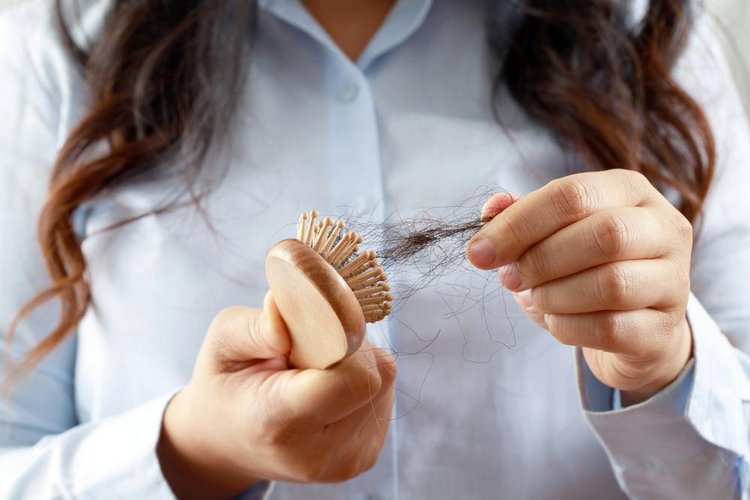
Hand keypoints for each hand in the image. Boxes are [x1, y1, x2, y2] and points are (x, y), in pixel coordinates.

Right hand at [157, 292, 395, 498]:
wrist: (226, 444)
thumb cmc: (226, 385)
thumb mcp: (222, 342)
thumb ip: (259, 325)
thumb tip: (310, 307)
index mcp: (279, 423)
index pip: (354, 378)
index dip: (344, 340)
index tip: (315, 330)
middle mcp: (319, 453)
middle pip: (375, 376)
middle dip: (349, 348)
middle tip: (307, 351)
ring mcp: (346, 462)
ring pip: (385, 382)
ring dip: (356, 364)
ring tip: (312, 374)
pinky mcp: (364, 458)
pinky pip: (384, 397)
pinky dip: (360, 383)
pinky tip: (326, 390)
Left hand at [467, 170, 692, 405]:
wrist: (629, 324)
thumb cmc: (583, 267)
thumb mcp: (550, 233)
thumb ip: (519, 216)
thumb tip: (491, 209)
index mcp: (630, 190)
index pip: (573, 194)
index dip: (518, 224)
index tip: (478, 253)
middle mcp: (663, 228)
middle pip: (604, 235)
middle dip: (540, 259)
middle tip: (509, 278)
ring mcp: (673, 280)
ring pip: (611, 284)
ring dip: (554, 295)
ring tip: (536, 298)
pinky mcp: (664, 329)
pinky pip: (611, 328)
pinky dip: (567, 327)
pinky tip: (556, 320)